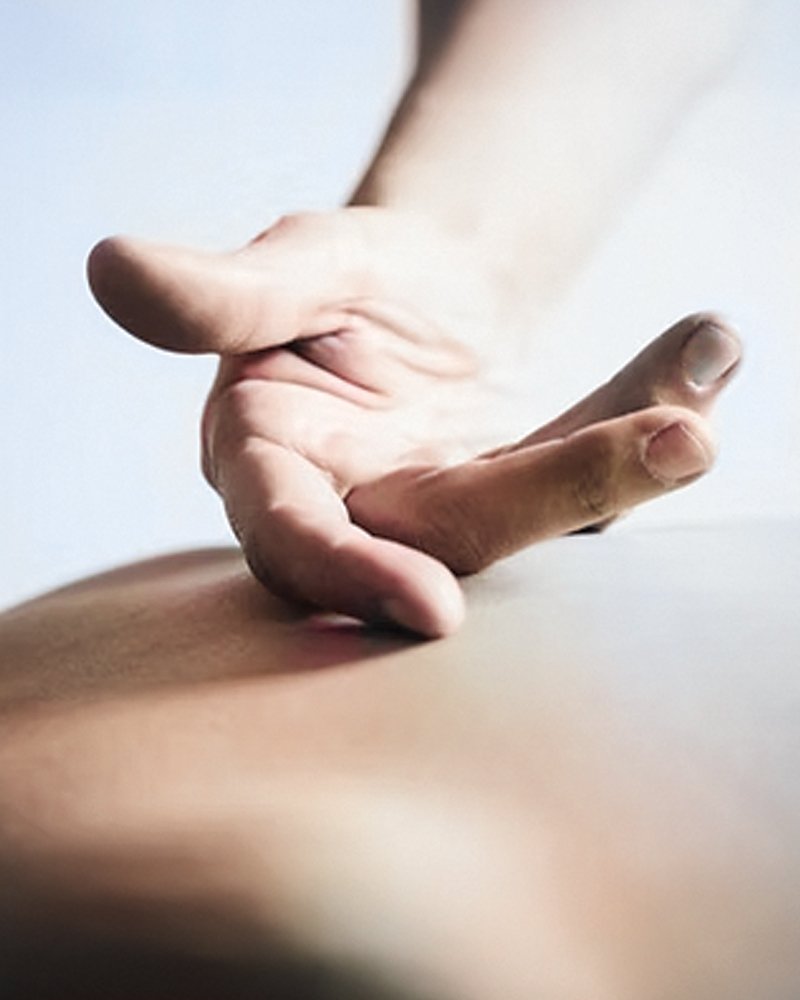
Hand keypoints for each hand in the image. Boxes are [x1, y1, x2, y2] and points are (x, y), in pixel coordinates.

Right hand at [88, 208, 740, 635]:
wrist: (417, 281)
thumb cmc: (341, 275)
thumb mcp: (293, 263)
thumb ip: (222, 290)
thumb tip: (111, 271)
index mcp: (272, 462)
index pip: (294, 539)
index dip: (349, 578)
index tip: (434, 611)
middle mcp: (357, 509)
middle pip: (442, 537)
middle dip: (557, 497)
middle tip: (681, 441)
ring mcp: (441, 513)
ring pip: (530, 515)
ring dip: (623, 466)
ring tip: (704, 408)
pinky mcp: (513, 498)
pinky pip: (583, 470)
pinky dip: (642, 418)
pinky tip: (704, 362)